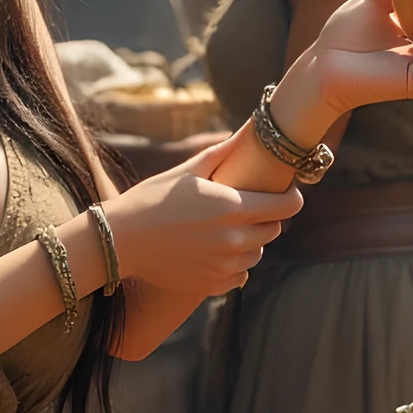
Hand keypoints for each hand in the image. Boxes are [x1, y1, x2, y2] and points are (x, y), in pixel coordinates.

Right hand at [103, 142, 302, 294]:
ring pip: (257, 254)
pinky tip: (214, 253)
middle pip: (274, 230)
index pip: (287, 206)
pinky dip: (233, 266)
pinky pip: (240, 276)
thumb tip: (251, 128)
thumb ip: (224, 152)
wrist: (120, 240)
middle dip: (266, 218)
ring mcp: (225, 265)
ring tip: (226, 231)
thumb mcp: (188, 170)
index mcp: (233, 207)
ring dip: (250, 242)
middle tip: (245, 208)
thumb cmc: (152, 199)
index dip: (291, 197)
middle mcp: (234, 239)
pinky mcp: (213, 285)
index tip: (285, 192)